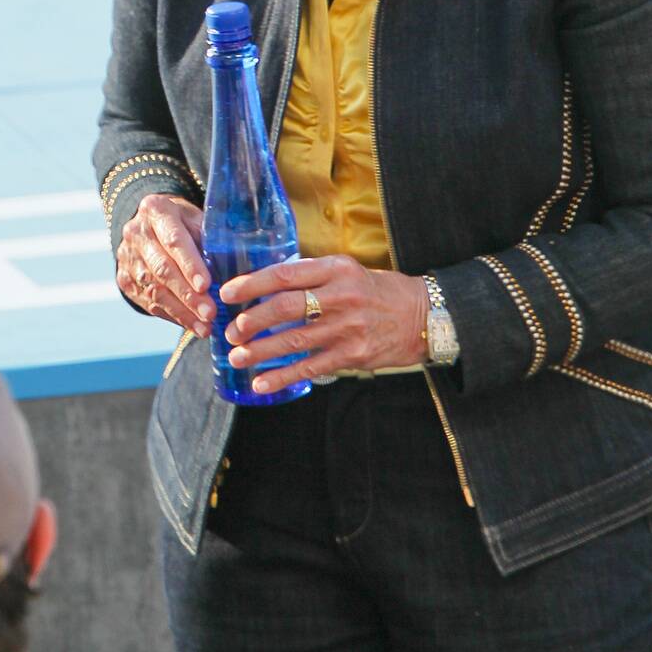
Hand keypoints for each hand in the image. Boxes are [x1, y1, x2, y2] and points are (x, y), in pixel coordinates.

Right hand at [116, 194, 215, 335]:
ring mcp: (127, 257)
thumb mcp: (196, 218)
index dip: (190, 265)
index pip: (174, 240)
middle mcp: (137, 233)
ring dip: (181, 311)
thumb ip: (209, 238)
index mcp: (156, 210)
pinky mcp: (124, 279)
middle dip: (188, 295)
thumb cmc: (183, 222)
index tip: (206, 285)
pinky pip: (148, 302)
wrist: (149, 225)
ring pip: (154, 290)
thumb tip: (232, 267)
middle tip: (210, 313)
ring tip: (204, 326)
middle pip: (163, 269)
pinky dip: (172, 316)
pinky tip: (191, 325)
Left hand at [221, 256, 429, 394]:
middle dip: (252, 320)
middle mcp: (341, 296)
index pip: (285, 274)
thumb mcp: (348, 271)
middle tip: (230, 330)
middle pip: (285, 307)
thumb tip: (267, 286)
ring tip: (237, 357)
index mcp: (336, 269)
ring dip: (260, 350)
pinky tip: (262, 382)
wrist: (424, 316)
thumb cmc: (378, 291)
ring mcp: (348, 328)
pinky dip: (284, 376)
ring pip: (294, 340)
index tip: (228, 293)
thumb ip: (313, 276)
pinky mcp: (354, 355)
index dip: (252, 284)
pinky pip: (311, 367)